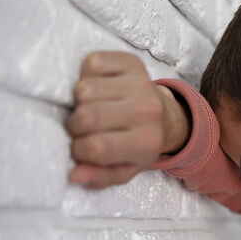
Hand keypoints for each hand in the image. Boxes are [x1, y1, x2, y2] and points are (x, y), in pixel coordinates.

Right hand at [66, 51, 188, 188]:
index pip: (96, 147)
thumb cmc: (138, 145)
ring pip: (84, 89)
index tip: (82, 149)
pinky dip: (86, 75)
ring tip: (92, 107)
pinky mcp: (132, 62)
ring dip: (79, 101)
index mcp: (146, 142)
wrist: (165, 117)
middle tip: (85, 128)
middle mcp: (147, 112)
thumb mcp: (124, 169)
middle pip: (87, 116)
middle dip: (76, 126)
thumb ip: (100, 177)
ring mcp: (141, 84)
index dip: (79, 150)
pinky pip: (92, 62)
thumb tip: (75, 175)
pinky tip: (98, 88)